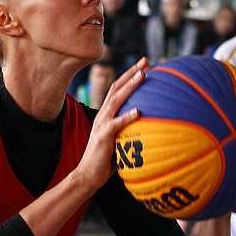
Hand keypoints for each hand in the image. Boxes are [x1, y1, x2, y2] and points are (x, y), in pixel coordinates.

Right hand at [74, 57, 147, 189]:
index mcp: (106, 114)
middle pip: (116, 88)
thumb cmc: (106, 160)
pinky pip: (116, 124)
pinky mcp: (103, 136)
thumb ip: (128, 130)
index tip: (144, 65)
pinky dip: (127, 116)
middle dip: (131, 73)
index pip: (117, 89)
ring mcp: (102, 124)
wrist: (88, 174)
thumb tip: (147, 125)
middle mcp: (103, 115)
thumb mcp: (118, 139)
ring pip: (116, 100)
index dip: (129, 76)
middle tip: (145, 61)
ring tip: (143, 75)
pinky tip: (138, 111)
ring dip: (130, 87)